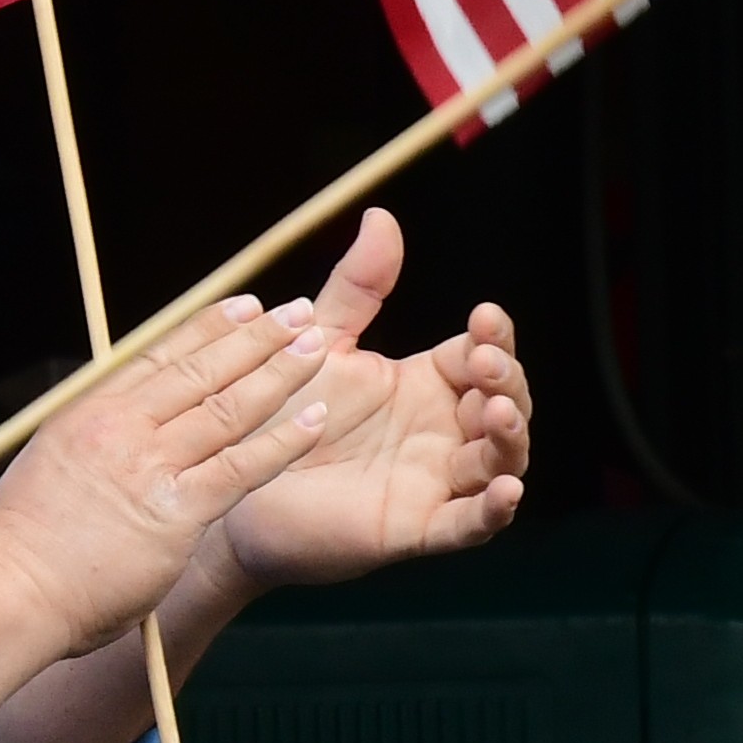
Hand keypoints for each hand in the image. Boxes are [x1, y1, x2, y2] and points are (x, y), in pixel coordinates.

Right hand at [0, 299, 342, 647]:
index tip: (244, 305)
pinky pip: (242, 467)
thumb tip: (119, 425)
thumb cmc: (22, 544)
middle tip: (297, 313)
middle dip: (256, 336)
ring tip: (317, 347)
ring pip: (228, 406)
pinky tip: (315, 419)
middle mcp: (122, 427)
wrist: (11, 593)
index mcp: (88, 411)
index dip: (208, 325)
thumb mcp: (48, 464)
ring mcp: (151, 466)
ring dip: (279, 373)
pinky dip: (282, 441)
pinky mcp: (177, 511)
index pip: (159, 352)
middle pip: (201, 368)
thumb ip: (90, 441)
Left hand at [215, 217, 530, 593]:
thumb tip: (381, 216)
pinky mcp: (419, 527)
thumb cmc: (281, 412)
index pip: (481, 354)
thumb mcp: (322, 341)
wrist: (231, 480)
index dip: (493, 338)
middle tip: (484, 363)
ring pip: (499, 460)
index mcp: (427, 383)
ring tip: (497, 413)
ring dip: (510, 437)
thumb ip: (357, 287)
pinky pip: (470, 525)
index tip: (484, 316)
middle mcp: (442, 431)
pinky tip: (506, 490)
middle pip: (505, 403)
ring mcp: (436, 481)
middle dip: (506, 381)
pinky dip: (494, 511)